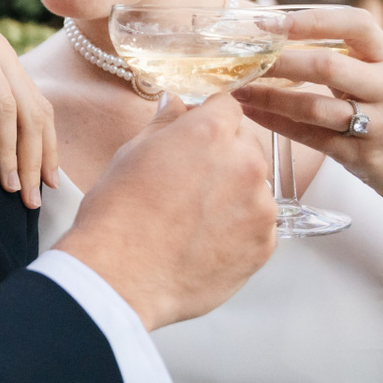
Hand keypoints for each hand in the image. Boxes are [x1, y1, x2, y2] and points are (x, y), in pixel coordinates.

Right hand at [0, 0, 56, 208]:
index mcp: (5, 59)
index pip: (40, 109)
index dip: (48, 147)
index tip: (49, 182)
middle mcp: (2, 57)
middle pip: (32, 116)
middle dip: (35, 163)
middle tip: (33, 202)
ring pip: (9, 111)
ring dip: (11, 153)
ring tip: (10, 189)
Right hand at [54, 93, 275, 329]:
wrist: (122, 276)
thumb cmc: (118, 216)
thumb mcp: (131, 154)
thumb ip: (164, 125)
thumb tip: (175, 105)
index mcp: (210, 133)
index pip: (227, 106)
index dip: (209, 117)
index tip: (198, 131)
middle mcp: (244, 164)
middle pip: (247, 144)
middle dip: (224, 154)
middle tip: (190, 180)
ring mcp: (260, 207)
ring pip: (255, 187)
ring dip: (234, 193)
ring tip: (194, 218)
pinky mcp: (264, 245)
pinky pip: (259, 225)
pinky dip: (239, 228)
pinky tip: (205, 240)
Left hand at [231, 7, 382, 212]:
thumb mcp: (381, 75)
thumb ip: (343, 55)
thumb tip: (277, 32)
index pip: (354, 25)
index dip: (311, 20)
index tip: (271, 21)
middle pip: (326, 66)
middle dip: (279, 61)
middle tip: (243, 58)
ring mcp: (377, 123)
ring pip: (315, 106)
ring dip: (269, 96)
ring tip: (238, 88)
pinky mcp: (361, 155)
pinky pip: (311, 137)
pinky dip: (276, 123)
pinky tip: (252, 112)